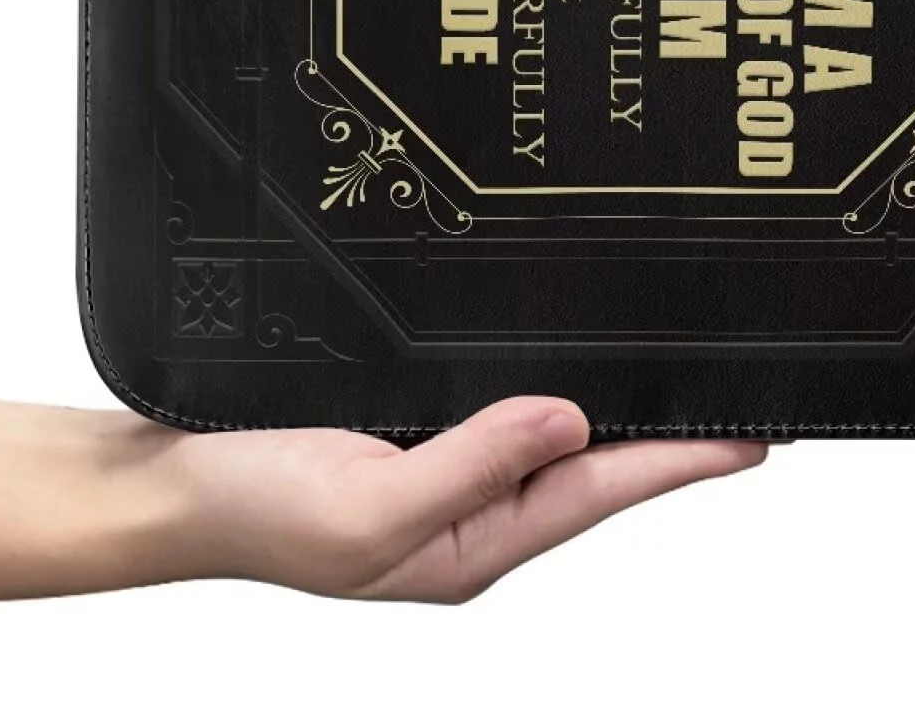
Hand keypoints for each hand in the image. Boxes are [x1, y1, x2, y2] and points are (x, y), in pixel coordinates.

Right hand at [0, 387, 766, 605]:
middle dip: (662, 438)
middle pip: (586, 467)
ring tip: (674, 385)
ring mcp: (437, 474)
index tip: (751, 437)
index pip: (597, 491)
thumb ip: (472, 465)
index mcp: (467, 545)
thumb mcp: (365, 507)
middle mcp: (466, 511)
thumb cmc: (249, 510)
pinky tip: (560, 369)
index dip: (680, 462)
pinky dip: (539, 388)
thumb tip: (571, 423)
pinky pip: (495, 410)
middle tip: (736, 401)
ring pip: (547, 438)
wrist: (162, 482)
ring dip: (608, 411)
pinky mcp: (408, 435)